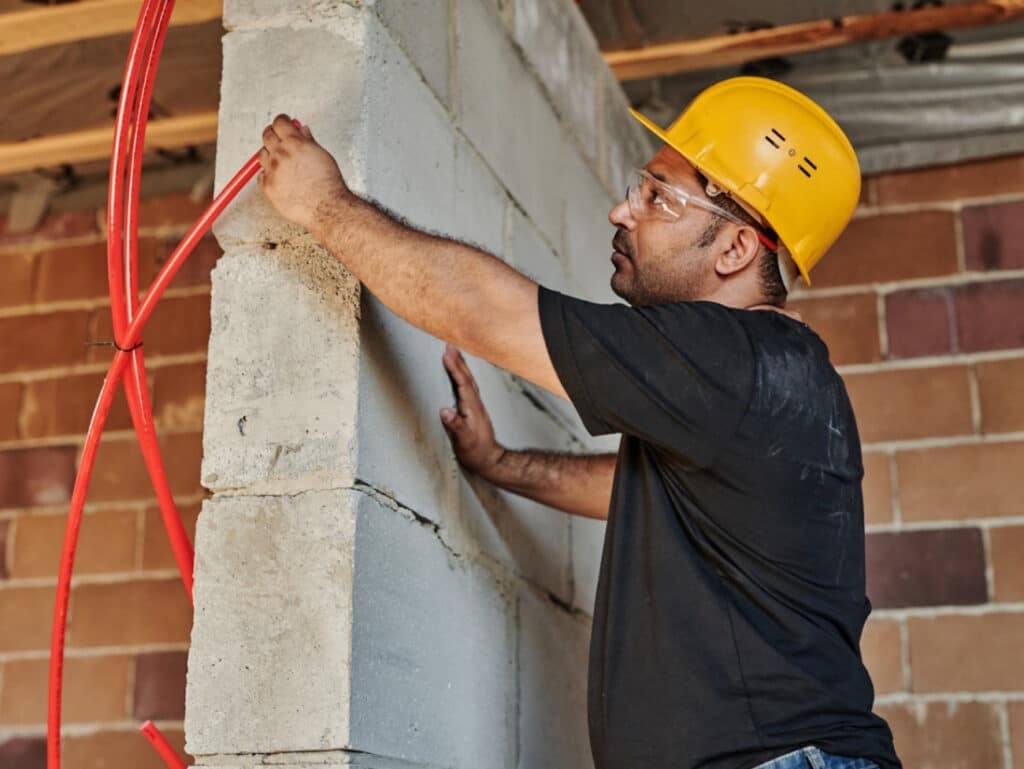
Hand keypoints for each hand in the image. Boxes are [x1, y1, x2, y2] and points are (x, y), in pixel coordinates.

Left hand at [258, 114, 348, 232]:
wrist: (326, 207)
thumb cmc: (328, 184)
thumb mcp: (322, 155)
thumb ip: (308, 141)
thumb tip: (302, 131)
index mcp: (295, 143)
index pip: (280, 122)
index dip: (282, 121)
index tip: (284, 122)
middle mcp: (280, 154)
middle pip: (267, 135)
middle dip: (273, 134)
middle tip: (278, 138)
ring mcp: (272, 170)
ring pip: (262, 154)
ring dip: (269, 154)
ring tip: (280, 161)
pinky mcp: (268, 186)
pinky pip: (261, 175)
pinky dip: (268, 174)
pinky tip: (279, 177)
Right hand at [440, 344, 505, 476]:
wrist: (490, 460)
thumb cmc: (476, 452)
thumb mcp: (464, 442)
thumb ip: (456, 426)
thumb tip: (444, 410)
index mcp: (472, 408)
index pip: (463, 383)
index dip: (455, 368)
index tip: (447, 353)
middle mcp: (475, 404)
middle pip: (467, 377)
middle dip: (458, 361)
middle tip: (449, 345)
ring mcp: (476, 406)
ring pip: (468, 380)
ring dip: (461, 366)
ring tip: (453, 353)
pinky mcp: (474, 410)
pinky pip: (467, 387)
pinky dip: (462, 376)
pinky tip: (459, 374)